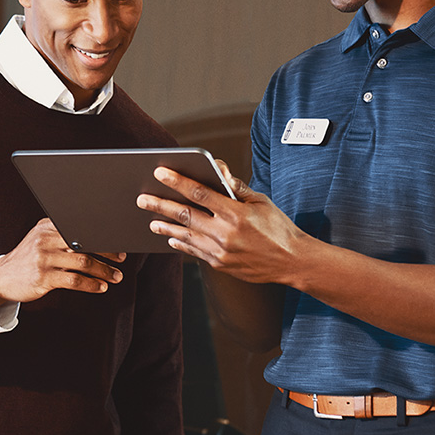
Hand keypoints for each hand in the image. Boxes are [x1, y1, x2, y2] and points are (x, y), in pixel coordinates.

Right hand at [0, 218, 124, 304]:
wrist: (1, 277)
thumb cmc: (28, 259)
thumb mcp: (41, 239)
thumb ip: (62, 235)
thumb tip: (96, 238)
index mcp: (48, 226)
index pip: (81, 228)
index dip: (102, 236)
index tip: (118, 243)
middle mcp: (46, 239)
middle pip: (85, 243)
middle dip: (107, 252)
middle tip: (121, 259)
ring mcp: (44, 258)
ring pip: (83, 263)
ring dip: (103, 271)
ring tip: (115, 277)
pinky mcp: (43, 277)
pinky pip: (74, 280)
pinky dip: (91, 284)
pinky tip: (100, 287)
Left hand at [137, 167, 306, 284]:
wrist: (292, 261)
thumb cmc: (278, 228)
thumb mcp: (261, 201)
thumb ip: (236, 187)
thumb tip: (218, 170)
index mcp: (236, 213)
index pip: (200, 193)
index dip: (178, 181)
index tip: (160, 173)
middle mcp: (225, 233)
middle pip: (185, 215)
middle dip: (161, 205)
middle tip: (142, 199)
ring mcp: (221, 251)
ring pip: (185, 236)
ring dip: (165, 226)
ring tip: (151, 220)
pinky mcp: (221, 265)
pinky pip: (195, 252)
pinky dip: (181, 244)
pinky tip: (171, 237)